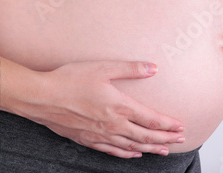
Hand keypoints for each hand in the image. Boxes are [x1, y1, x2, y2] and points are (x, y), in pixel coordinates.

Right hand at [19, 61, 184, 158]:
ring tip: (163, 151)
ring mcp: (100, 135)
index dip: (168, 125)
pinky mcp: (88, 139)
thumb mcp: (104, 68)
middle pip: (146, 135)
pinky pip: (113, 151)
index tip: (181, 127)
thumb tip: (153, 68)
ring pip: (132, 146)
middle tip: (180, 140)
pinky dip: (127, 154)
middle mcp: (113, 124)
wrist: (41, 97)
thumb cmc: (71, 79)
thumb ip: (131, 69)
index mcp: (120, 107)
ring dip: (150, 148)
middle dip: (165, 139)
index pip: (152, 120)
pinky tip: (134, 154)